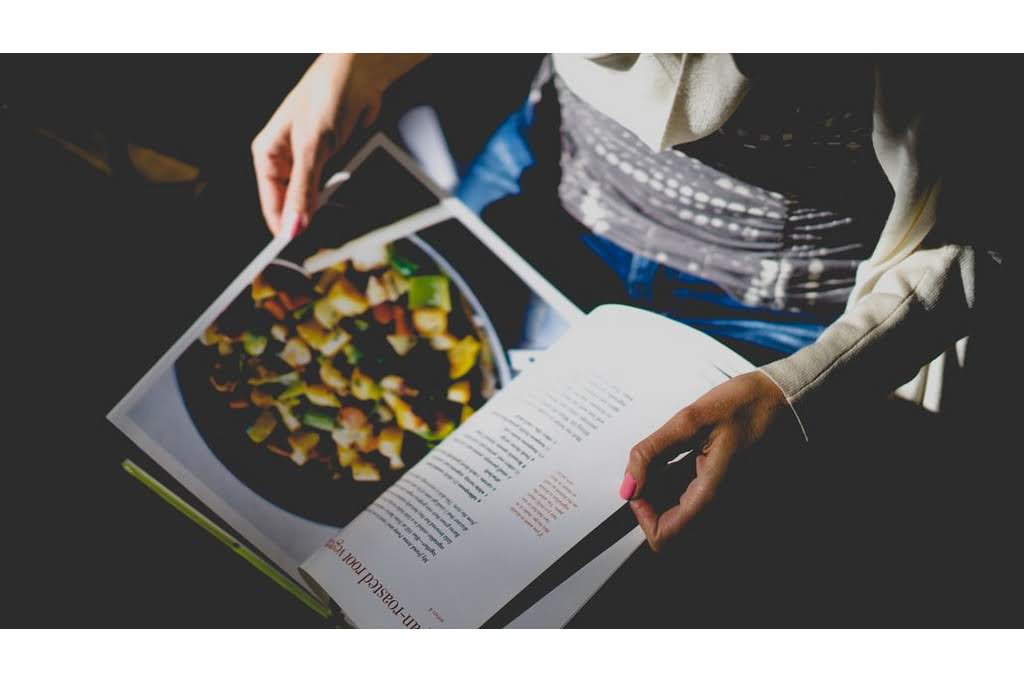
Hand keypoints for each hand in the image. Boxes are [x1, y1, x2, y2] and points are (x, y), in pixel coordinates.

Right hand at [251, 53, 427, 234]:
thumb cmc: (327, 97)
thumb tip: (294, 227)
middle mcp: (285, 159)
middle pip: (293, 204)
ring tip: (337, 218)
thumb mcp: (312, 149)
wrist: (361, 76)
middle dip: (308, 220)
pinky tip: (348, 202)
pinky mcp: (331, 160)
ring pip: (314, 198)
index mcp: (268, 154)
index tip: (296, 252)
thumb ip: (304, 191)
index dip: (283, 228)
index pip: (270, 204)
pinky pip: (333, 188)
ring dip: (327, 208)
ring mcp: (309, 161)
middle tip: (323, 239)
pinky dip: (341, 196)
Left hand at [619, 371, 790, 551]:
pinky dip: (685, 486)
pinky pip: (701, 504)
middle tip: (656, 462)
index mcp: (715, 494)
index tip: (640, 482)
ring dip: (669, 491)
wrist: (790, 399)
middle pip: (673, 528)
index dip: (642, 513)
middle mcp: (727, 509)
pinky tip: (689, 456)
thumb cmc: (749, 403)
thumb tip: (628, 485)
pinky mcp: (734, 496)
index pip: (664, 536)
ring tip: (677, 453)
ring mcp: (733, 506)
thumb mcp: (691, 418)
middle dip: (654, 498)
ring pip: (686, 517)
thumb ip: (653, 452)